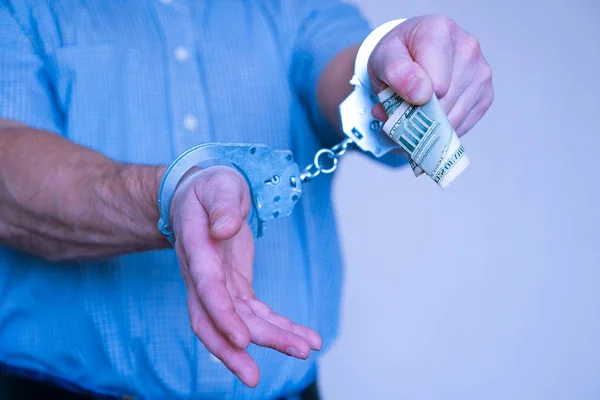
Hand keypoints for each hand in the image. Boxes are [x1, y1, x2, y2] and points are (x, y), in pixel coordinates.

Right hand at [170, 166, 321, 387]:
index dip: (223, 315)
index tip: (243, 340)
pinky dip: (280, 327)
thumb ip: (222, 206)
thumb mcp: (219, 185)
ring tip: (304, 351)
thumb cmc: (210, 188)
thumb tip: (225, 229)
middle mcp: (203, 275)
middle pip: (212, 321)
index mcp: (197, 249)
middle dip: (233, 352)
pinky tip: (306, 337)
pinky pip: (256, 313)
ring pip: (239, 323)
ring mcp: (218, 285)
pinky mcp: (235, 287)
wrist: (199, 197)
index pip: (207, 288)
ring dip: (269, 340)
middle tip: (257, 378)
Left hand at [368, 15, 493, 135]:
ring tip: (417, 108)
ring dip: (431, 124)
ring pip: (454, 117)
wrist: (411, 53)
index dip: (415, 100)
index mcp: (439, 31)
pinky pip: (463, 124)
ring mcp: (481, 71)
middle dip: (420, 114)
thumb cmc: (397, 55)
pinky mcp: (486, 94)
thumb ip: (395, 72)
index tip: (401, 96)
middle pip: (445, 103)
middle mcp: (467, 47)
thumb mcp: (383, 58)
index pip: (436, 84)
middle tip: (403, 106)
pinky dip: (444, 127)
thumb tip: (420, 94)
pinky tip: (433, 113)